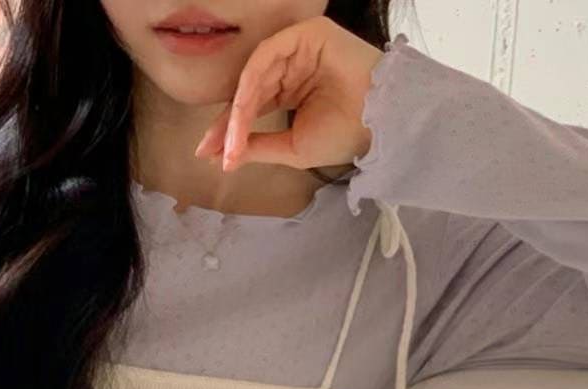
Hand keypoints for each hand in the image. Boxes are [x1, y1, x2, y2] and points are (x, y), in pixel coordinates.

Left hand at [193, 17, 385, 174]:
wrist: (378, 120)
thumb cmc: (343, 135)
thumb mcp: (292, 148)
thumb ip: (258, 147)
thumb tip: (223, 156)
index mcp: (290, 92)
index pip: (251, 109)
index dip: (229, 131)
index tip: (209, 155)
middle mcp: (290, 69)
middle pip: (248, 92)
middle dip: (227, 123)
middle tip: (210, 149)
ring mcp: (297, 50)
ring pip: (255, 76)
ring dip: (238, 111)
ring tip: (230, 141)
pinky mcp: (305, 34)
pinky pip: (268, 55)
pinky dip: (251, 83)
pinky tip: (242, 111)